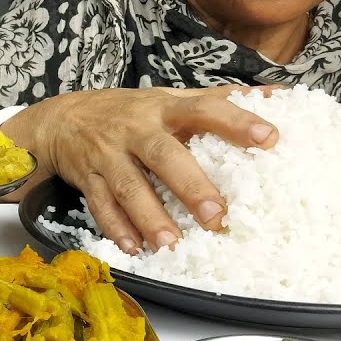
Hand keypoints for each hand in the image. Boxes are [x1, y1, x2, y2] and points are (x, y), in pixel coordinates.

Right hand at [13, 85, 278, 251]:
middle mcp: (136, 130)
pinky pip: (100, 206)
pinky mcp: (87, 179)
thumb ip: (220, 100)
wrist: (62, 118)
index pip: (204, 108)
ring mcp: (109, 156)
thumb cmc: (130, 111)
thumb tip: (278, 93)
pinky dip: (116, 227)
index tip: (270, 137)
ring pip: (129, 187)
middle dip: (189, 185)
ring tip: (171, 243)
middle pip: (163, 155)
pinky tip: (133, 248)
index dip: (236, 121)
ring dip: (149, 216)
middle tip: (217, 214)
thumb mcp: (171, 97)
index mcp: (164, 108)